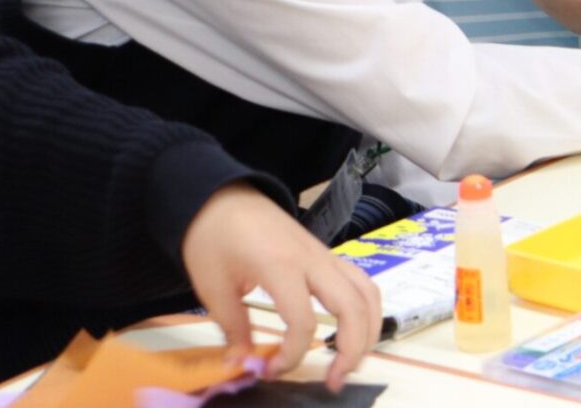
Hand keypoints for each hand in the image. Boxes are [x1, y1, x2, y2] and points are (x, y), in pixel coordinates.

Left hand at [182, 183, 380, 390]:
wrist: (224, 199)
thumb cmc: (213, 238)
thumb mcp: (212, 286)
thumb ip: (233, 327)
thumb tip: (244, 364)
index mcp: (281, 267)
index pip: (303, 321)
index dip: (292, 355)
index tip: (270, 371)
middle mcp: (313, 260)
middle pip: (353, 307)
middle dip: (351, 350)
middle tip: (334, 382)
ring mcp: (326, 256)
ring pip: (368, 294)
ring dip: (368, 331)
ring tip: (351, 362)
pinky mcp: (328, 256)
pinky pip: (362, 283)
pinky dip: (366, 310)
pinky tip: (353, 331)